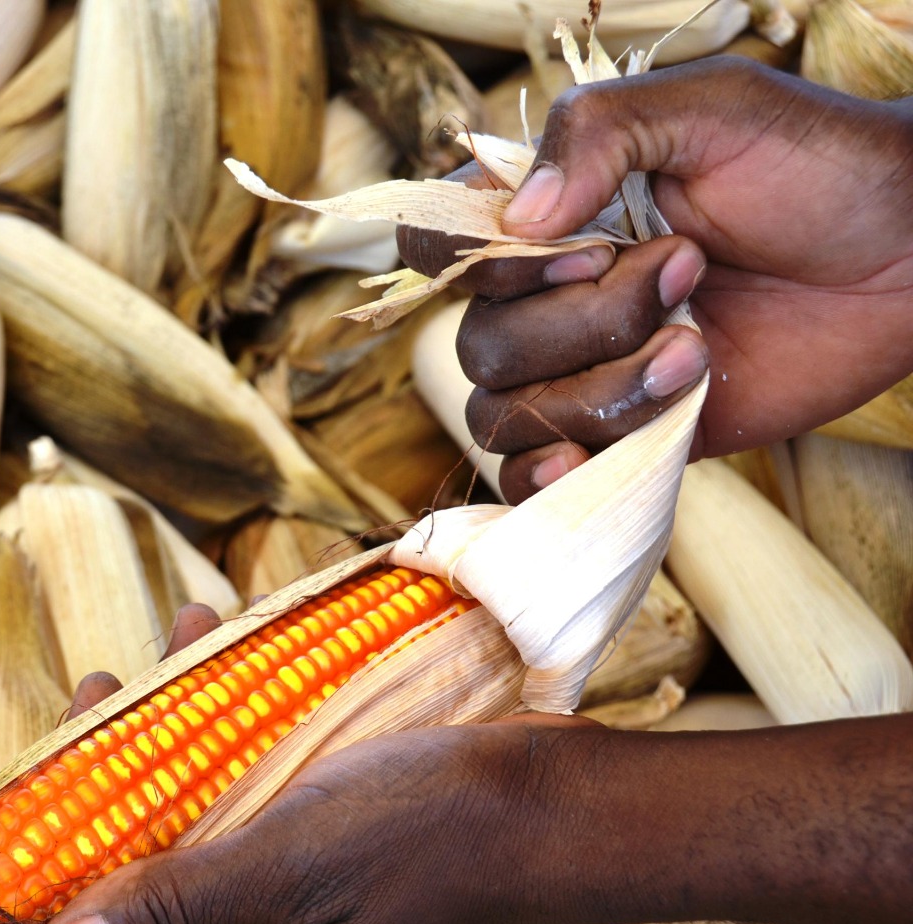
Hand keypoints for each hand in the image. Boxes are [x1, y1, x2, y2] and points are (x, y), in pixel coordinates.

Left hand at [38, 604, 594, 923]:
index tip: (14, 801)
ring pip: (182, 800)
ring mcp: (274, 867)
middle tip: (96, 691)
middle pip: (128, 861)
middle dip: (97, 774)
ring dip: (163, 721)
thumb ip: (173, 906)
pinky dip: (224, 707)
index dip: (39, 882)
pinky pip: (239, 766)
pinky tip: (230, 639)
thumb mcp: (286, 866)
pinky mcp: (308, 817)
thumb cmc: (424, 835)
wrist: (547, 799)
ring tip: (174, 637)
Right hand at [398, 57, 912, 502]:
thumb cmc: (820, 168)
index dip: (476, 262)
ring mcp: (583, 371)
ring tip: (695, 353)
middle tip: (689, 272)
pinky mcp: (625, 434)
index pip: (440, 246)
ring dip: (599, 390)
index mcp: (551, 213)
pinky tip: (587, 456)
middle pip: (478, 343)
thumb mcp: (710, 109)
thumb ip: (598, 132)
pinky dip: (548, 474)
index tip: (572, 246)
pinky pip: (537, 477)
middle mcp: (550, 297)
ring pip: (508, 414)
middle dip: (583, 323)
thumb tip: (520, 219)